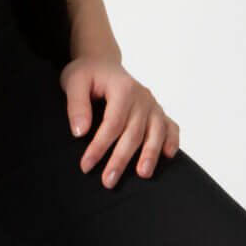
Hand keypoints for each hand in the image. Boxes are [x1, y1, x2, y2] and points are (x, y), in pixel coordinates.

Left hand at [61, 57, 179, 186]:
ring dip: (150, 155)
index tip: (86, 165)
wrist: (103, 64)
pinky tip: (168, 156)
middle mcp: (142, 96)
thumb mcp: (73, 82)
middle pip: (134, 132)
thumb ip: (76, 105)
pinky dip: (172, 141)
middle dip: (121, 159)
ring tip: (142, 175)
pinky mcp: (157, 111)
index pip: (112, 123)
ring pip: (156, 132)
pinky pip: (170, 127)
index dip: (99, 147)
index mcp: (122, 88)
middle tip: (108, 181)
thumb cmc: (87, 74)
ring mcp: (152, 104)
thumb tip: (80, 133)